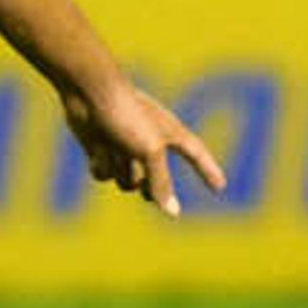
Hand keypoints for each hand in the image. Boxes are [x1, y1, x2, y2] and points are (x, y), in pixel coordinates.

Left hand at [61, 77, 225, 218]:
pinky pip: (105, 173)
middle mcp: (149, 141)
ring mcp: (124, 146)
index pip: (196, 154)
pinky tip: (96, 148)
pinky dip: (101, 165)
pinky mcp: (101, 148)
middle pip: (156, 179)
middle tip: (144, 191)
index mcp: (170, 133)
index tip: (220, 187)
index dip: (208, 170)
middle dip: (149, 187)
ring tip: (115, 151)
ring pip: (126, 180)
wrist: (88, 93)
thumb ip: (162, 183)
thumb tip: (173, 213)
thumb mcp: (150, 151)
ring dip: (121, 171)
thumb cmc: (126, 116)